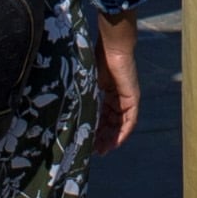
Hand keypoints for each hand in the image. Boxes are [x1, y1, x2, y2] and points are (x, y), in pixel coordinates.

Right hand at [94, 21, 141, 152]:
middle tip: (94, 151)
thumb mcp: (87, 80)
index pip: (103, 114)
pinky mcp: (133, 98)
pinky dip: (123, 132)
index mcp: (107, 91)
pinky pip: (130, 120)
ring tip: (102, 150)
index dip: (96, 128)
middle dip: (103, 137)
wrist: (112, 46)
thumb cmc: (97, 57)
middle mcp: (118, 96)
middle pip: (112, 122)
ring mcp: (127, 97)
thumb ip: (81, 93)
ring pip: (121, 123)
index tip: (88, 140)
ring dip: (112, 138)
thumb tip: (63, 104)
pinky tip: (116, 142)